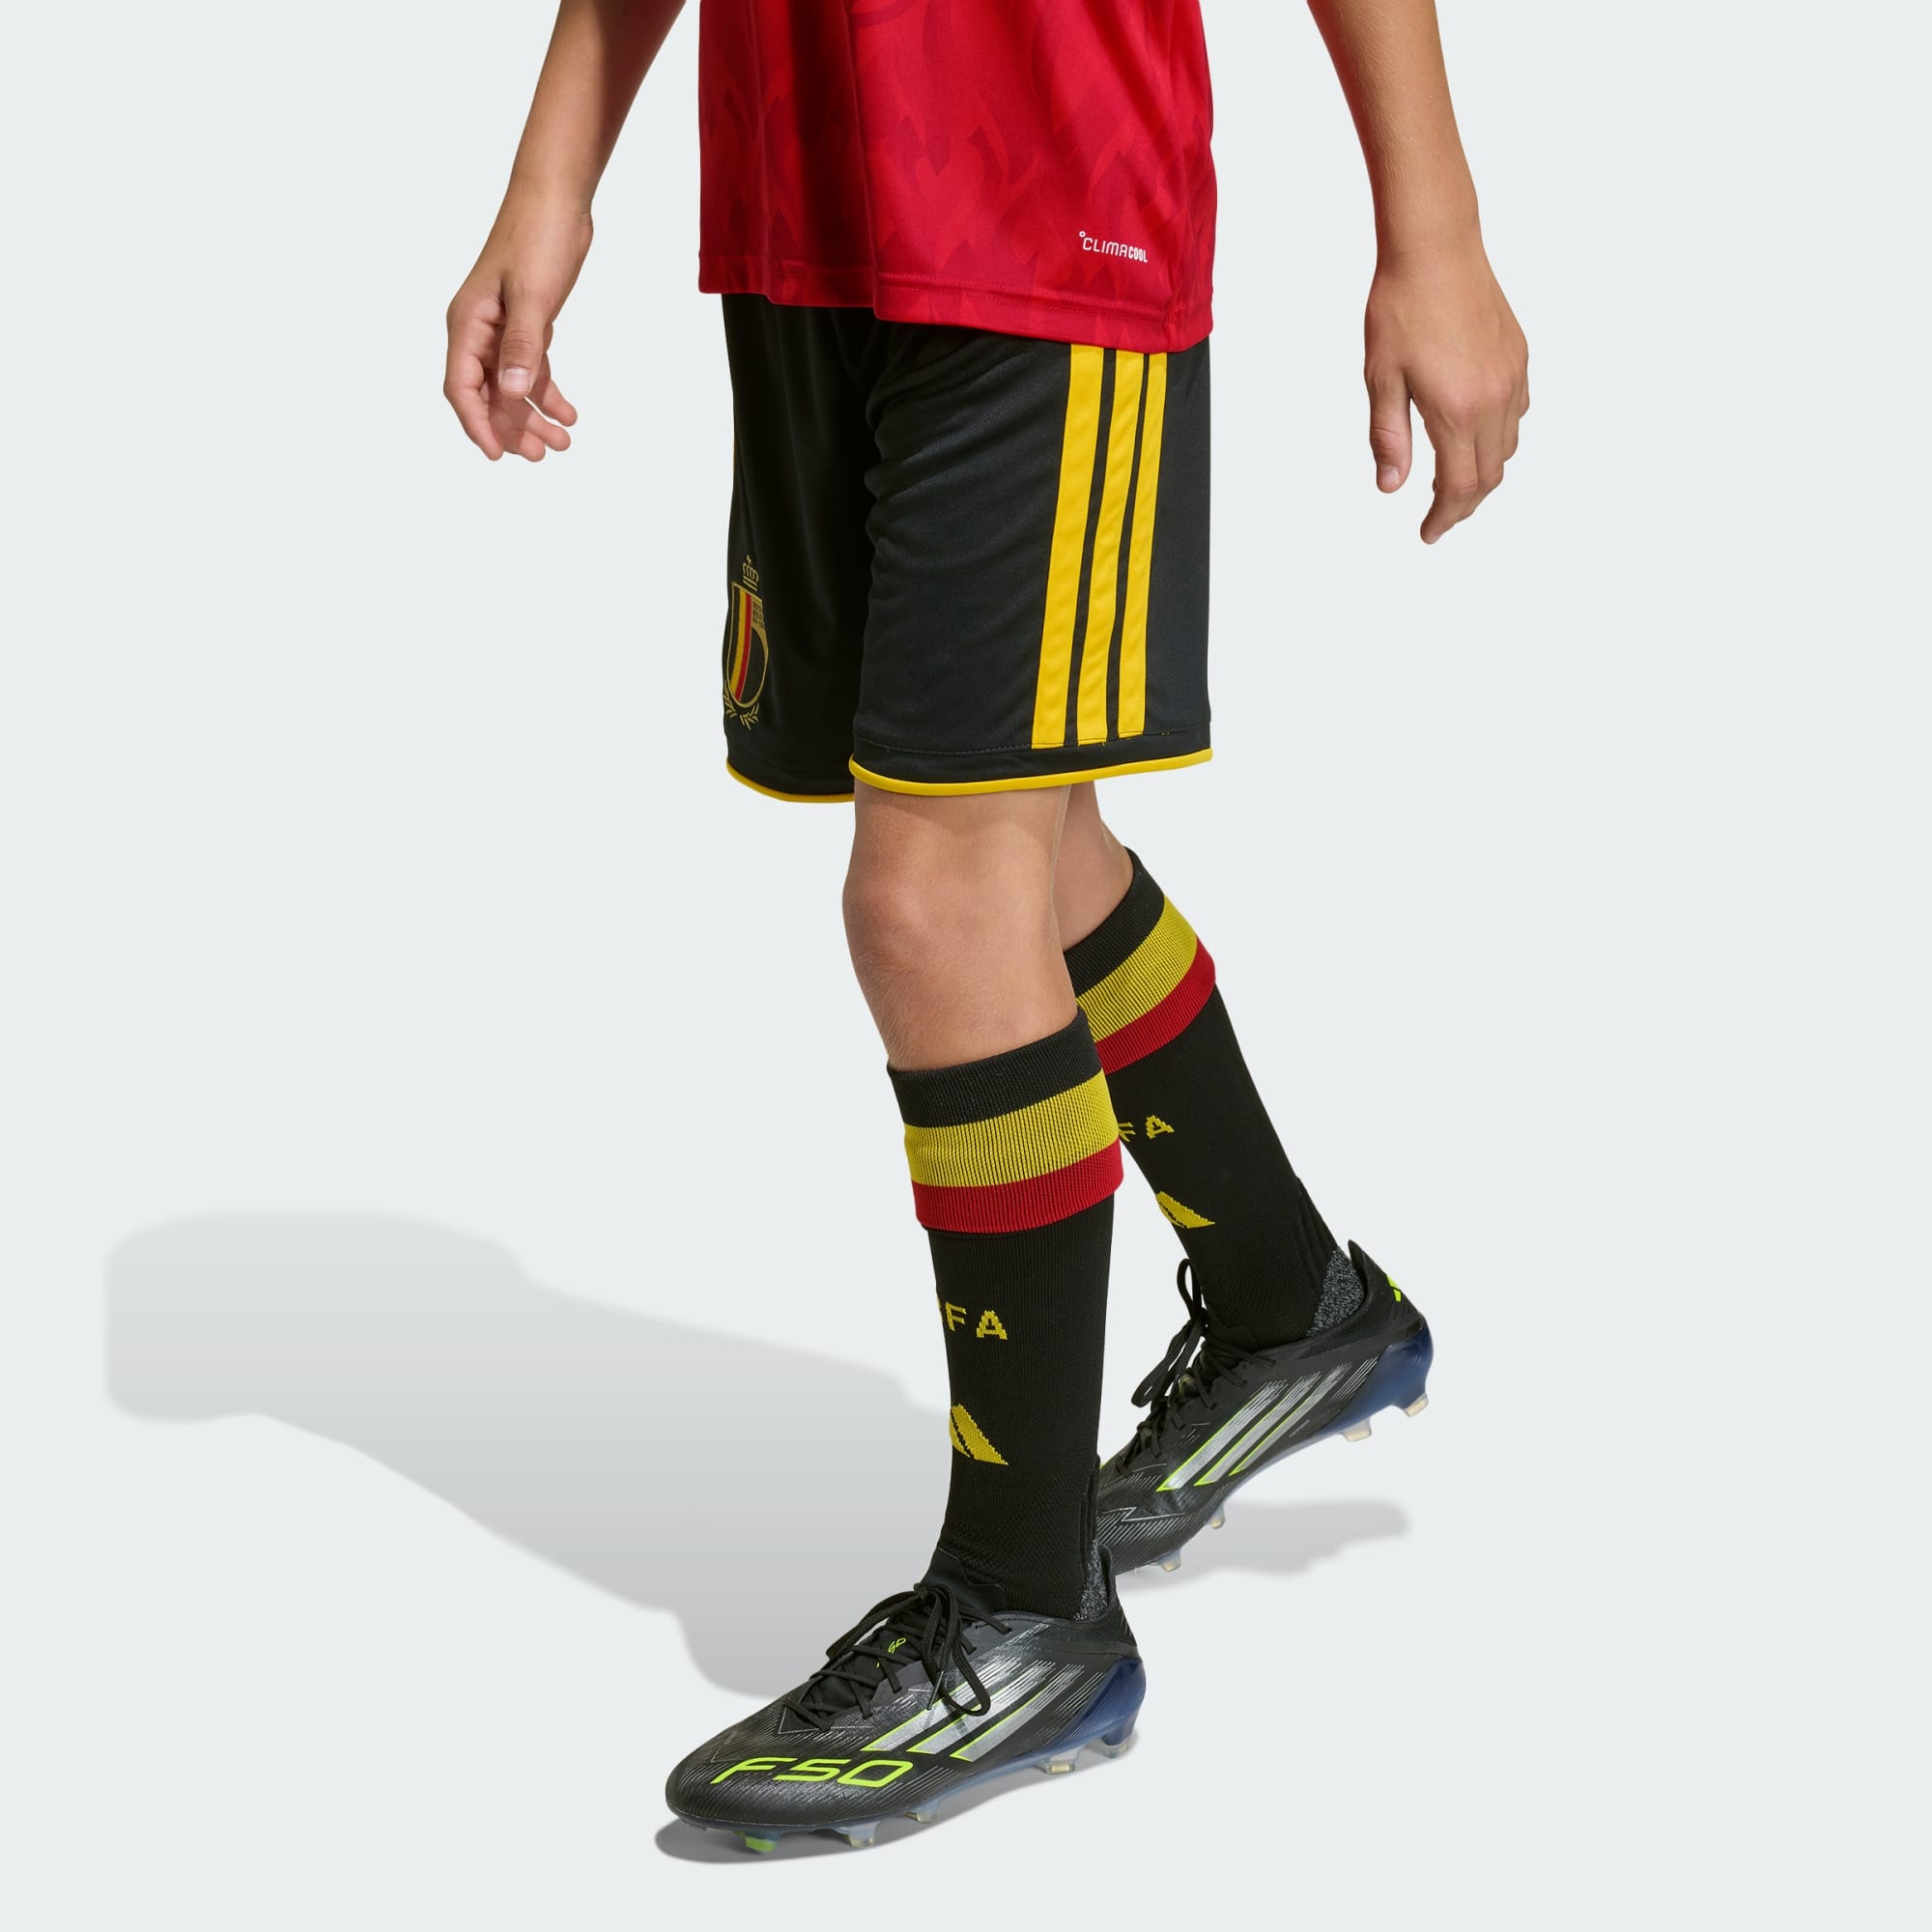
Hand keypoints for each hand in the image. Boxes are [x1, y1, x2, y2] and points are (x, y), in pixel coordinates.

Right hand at [444, 195, 591, 461]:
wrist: (557, 197)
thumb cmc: (538, 237)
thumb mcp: (533, 295)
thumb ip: (522, 347)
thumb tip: (511, 394)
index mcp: (468, 324)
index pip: (462, 387)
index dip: (478, 424)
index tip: (500, 456)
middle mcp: (478, 330)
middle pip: (487, 395)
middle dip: (512, 427)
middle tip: (543, 456)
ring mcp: (501, 328)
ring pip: (511, 386)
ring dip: (533, 416)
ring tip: (563, 443)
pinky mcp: (525, 322)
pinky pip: (530, 369)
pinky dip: (548, 392)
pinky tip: (570, 414)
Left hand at [1365, 239, 1528, 542]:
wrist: (1436, 248)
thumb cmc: (1400, 308)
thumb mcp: (1381, 379)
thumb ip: (1389, 438)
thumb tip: (1390, 487)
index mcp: (1456, 410)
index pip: (1459, 488)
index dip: (1444, 518)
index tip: (1428, 533)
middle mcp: (1493, 398)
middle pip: (1489, 476)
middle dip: (1464, 504)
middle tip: (1439, 516)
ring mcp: (1511, 376)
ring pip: (1508, 447)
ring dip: (1484, 472)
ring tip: (1454, 480)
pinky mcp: (1519, 356)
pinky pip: (1518, 412)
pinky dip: (1499, 436)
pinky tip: (1474, 432)